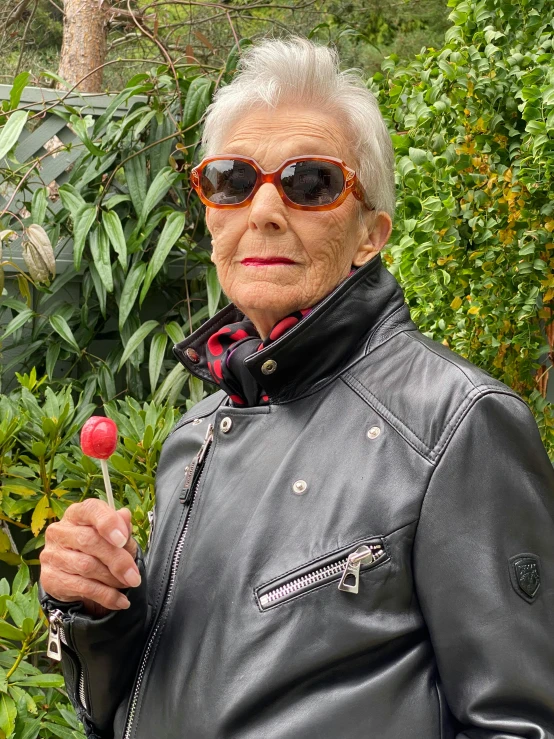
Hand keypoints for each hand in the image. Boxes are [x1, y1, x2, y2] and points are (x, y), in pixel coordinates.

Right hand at [40, 499, 139, 614]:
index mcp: (77, 514)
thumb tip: (125, 515)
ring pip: (86, 566)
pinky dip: (105, 596)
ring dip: (112, 579)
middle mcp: (59, 531)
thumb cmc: (101, 548)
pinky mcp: (50, 578)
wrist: (77, 577)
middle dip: (117, 560)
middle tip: (134, 576)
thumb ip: (122, 528)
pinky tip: (120, 601)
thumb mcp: (116, 537)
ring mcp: (52, 554)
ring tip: (128, 585)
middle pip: (89, 541)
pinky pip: (81, 587)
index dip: (108, 523)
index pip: (90, 510)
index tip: (122, 539)